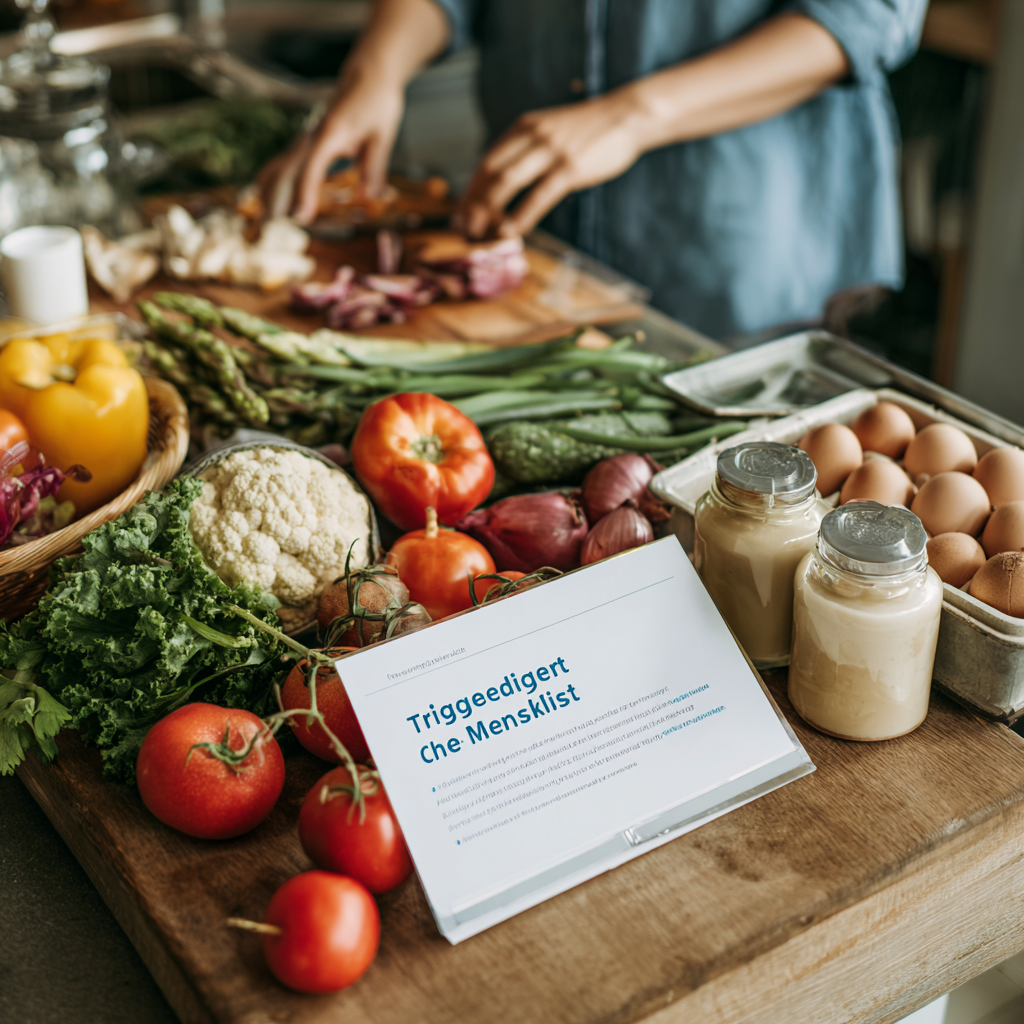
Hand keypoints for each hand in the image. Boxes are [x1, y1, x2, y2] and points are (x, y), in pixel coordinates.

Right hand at [259, 69, 404, 224]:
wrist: (367, 76)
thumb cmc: (377, 104)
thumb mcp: (382, 137)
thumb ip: (374, 169)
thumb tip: (368, 198)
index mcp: (330, 135)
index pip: (311, 169)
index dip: (304, 194)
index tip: (300, 217)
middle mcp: (312, 137)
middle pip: (286, 170)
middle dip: (277, 198)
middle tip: (270, 226)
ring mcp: (307, 139)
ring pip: (280, 166)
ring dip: (269, 191)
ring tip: (261, 218)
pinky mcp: (307, 142)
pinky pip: (284, 163)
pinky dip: (272, 180)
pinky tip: (263, 197)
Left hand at [457, 91, 645, 238]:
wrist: (626, 115)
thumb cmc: (590, 129)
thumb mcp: (551, 130)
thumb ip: (528, 148)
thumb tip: (507, 179)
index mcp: (524, 127)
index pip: (487, 161)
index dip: (471, 189)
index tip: (461, 212)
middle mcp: (532, 136)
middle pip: (490, 172)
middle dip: (473, 203)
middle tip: (464, 229)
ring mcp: (551, 151)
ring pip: (508, 182)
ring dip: (490, 210)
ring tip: (481, 233)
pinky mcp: (570, 168)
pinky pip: (539, 195)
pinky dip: (522, 215)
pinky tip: (512, 231)